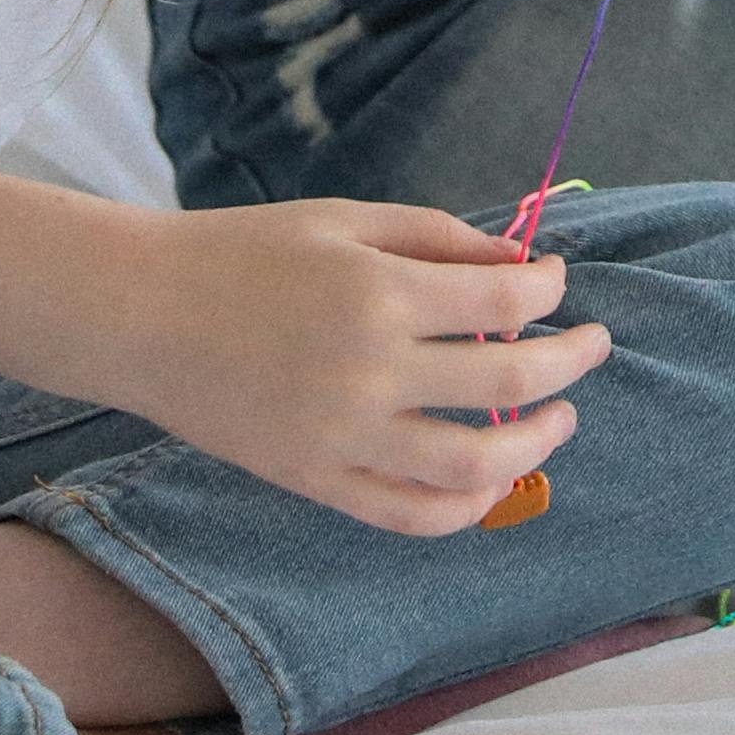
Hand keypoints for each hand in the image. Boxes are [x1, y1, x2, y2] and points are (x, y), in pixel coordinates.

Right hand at [104, 198, 603, 533]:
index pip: (506, 306)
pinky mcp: (316, 481)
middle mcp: (370, 371)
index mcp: (378, 293)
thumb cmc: (242, 251)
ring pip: (474, 466)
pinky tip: (492, 483)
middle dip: (571, 363)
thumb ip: (438, 238)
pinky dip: (465, 507)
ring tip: (558, 420)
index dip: (550, 292)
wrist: (142, 313)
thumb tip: (522, 266)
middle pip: (511, 384)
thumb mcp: (344, 219)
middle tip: (592, 346)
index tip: (556, 283)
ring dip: (536, 444)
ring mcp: (344, 437)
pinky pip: (411, 515)